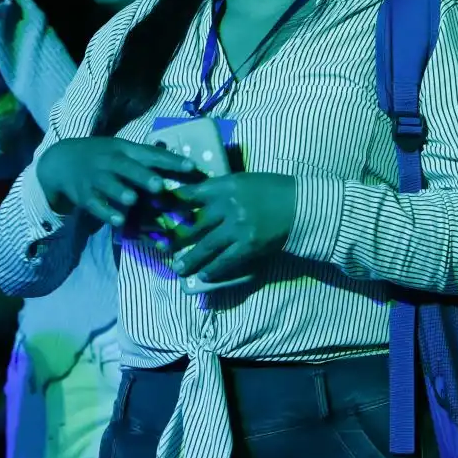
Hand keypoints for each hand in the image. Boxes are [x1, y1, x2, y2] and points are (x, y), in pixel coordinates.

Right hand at [34, 136, 198, 225]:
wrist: (62, 160)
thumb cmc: (103, 156)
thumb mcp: (122, 149)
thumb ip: (148, 156)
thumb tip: (180, 159)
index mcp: (125, 149)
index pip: (151, 153)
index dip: (171, 160)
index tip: (192, 167)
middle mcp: (111, 162)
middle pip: (127, 168)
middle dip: (142, 176)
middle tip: (159, 186)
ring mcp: (96, 178)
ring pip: (108, 185)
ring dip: (120, 192)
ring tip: (132, 200)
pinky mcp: (84, 195)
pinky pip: (95, 205)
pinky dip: (105, 212)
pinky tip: (117, 220)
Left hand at [168, 172, 297, 282]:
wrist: (301, 206)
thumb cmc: (273, 190)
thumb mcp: (244, 181)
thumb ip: (221, 190)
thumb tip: (196, 200)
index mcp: (226, 185)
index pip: (191, 194)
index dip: (171, 203)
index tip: (156, 210)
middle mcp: (228, 205)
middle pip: (194, 224)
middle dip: (176, 238)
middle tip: (161, 247)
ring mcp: (237, 227)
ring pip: (206, 247)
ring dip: (190, 260)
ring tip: (179, 269)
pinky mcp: (248, 245)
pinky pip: (225, 261)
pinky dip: (213, 270)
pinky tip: (204, 276)